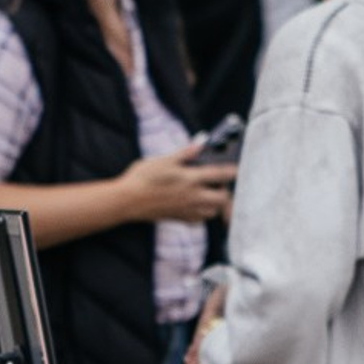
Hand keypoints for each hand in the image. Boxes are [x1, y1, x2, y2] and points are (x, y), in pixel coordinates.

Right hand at [119, 143, 234, 224]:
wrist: (127, 201)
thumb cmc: (143, 177)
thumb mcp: (164, 160)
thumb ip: (185, 153)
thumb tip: (201, 143)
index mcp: (190, 179)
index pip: (219, 175)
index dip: (231, 170)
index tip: (236, 168)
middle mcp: (192, 196)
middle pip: (222, 198)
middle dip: (225, 190)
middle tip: (218, 183)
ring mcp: (186, 210)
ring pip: (212, 211)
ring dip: (215, 203)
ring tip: (209, 194)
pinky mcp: (179, 218)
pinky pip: (199, 220)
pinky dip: (203, 213)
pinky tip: (196, 205)